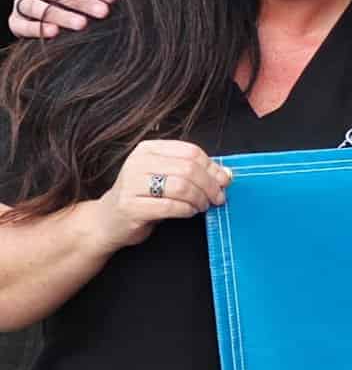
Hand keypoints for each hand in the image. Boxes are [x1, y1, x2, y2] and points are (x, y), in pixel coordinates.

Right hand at [10, 0, 117, 38]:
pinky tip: (53, 32)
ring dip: (61, 15)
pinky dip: (36, 28)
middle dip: (81, 0)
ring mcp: (21, 2)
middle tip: (103, 11)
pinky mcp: (15, 22)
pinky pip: (21, 25)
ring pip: (37, 6)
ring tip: (82, 24)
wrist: (45, 15)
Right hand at [87, 141, 232, 251]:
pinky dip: (187, 210)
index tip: (223, 181)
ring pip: (181, 186)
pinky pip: (170, 206)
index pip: (190, 151)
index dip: (212, 167)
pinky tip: (189, 212)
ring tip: (202, 206)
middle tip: (218, 198)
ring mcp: (131, 183)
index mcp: (148, 149)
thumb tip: (226, 175)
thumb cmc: (143, 197)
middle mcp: (137, 162)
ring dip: (199, 198)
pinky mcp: (130, 206)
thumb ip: (193, 172)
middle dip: (210, 185)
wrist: (107, 221)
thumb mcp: (166, 178)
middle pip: (188, 168)